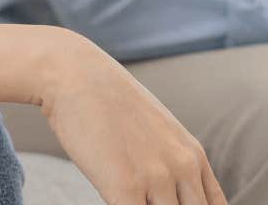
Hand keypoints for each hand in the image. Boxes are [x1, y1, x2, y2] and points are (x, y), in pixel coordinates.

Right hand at [40, 32, 226, 204]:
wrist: (75, 74)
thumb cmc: (107, 102)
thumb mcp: (155, 129)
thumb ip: (169, 162)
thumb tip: (168, 193)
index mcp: (193, 155)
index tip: (173, 203)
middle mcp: (182, 167)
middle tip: (147, 201)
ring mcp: (156, 178)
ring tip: (128, 197)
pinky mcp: (125, 188)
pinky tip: (112, 199)